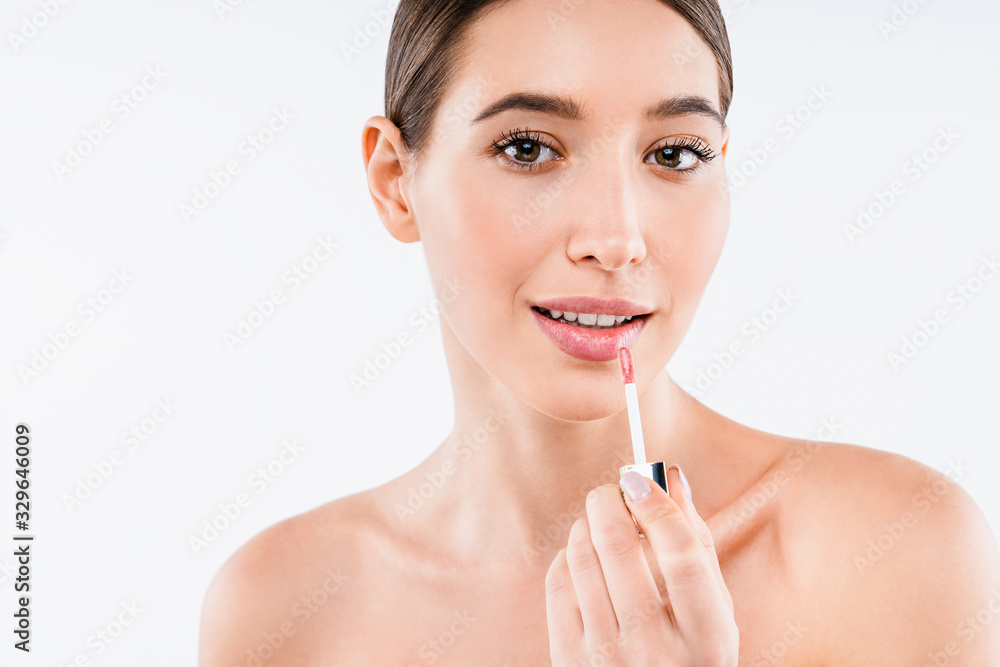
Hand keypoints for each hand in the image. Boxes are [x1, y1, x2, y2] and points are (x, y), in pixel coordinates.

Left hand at [545, 466, 737, 665]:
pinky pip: (558, 584)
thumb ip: (696, 544)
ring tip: (602, 521)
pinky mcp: (568, 660)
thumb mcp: (713, 614)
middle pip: (621, 548)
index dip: (658, 505)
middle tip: (616, 489)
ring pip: (583, 558)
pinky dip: (570, 555)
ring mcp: (605, 658)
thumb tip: (672, 476)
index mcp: (704, 640)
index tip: (642, 478)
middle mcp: (654, 651)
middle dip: (612, 502)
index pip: (680, 554)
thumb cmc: (691, 655)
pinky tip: (585, 553)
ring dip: (589, 524)